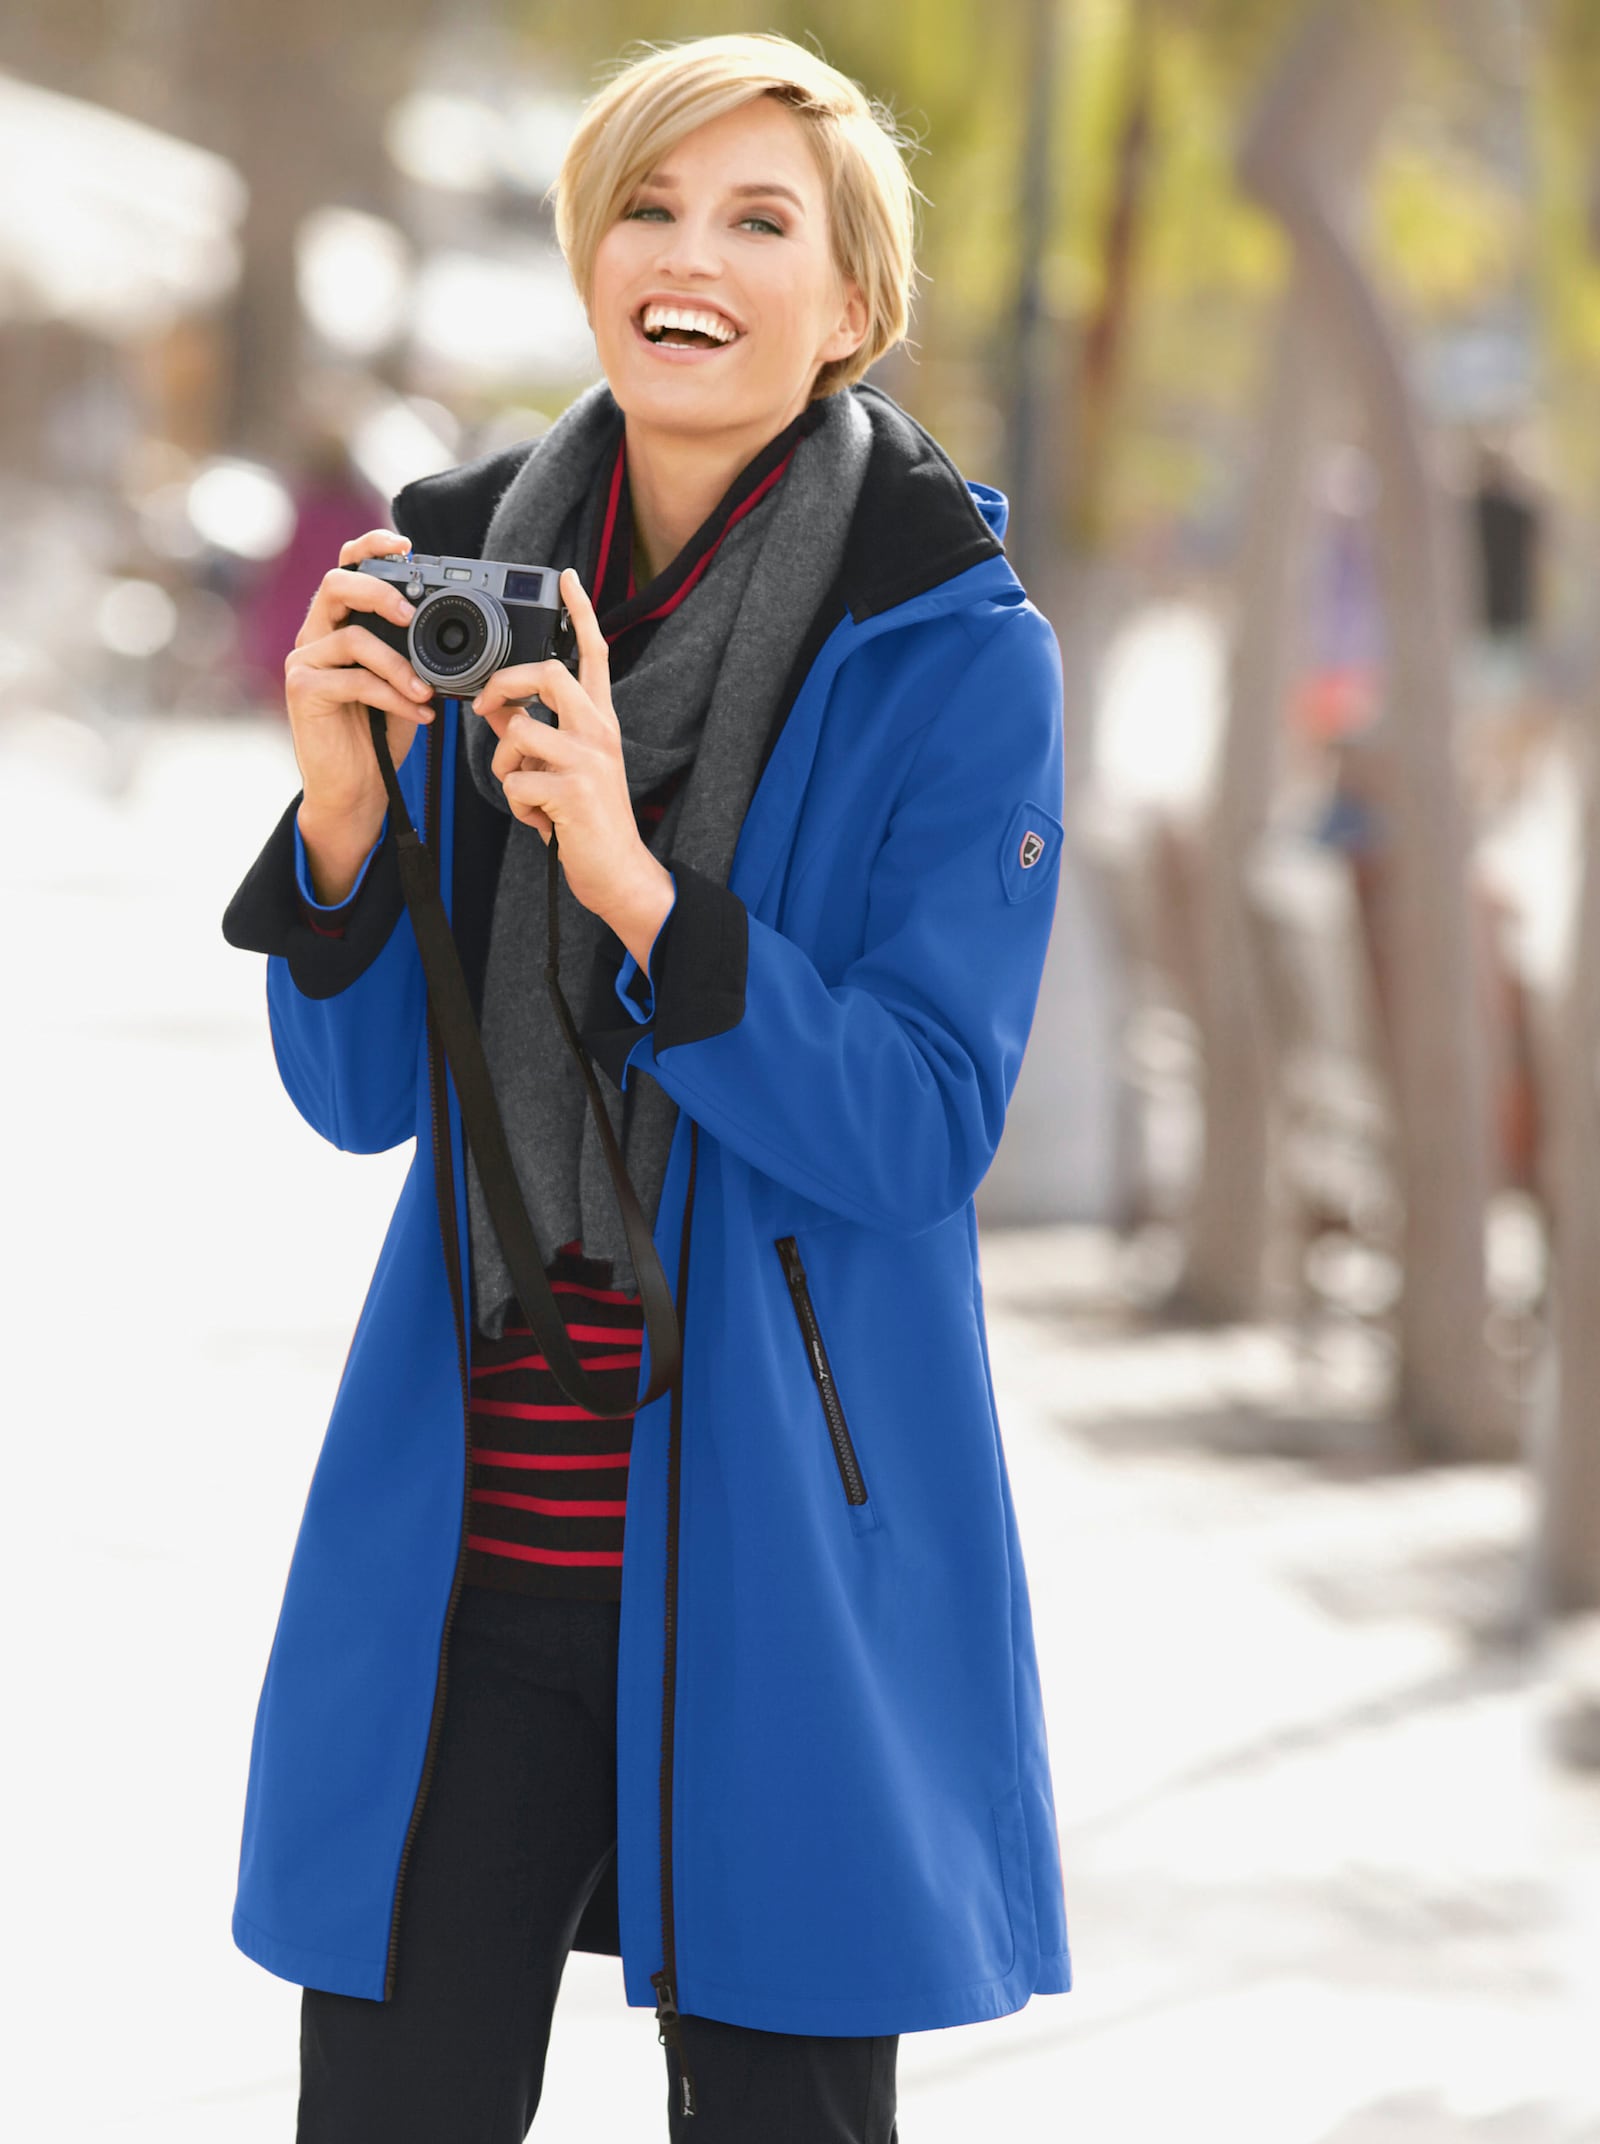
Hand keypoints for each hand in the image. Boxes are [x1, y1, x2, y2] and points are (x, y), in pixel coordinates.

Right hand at [284, 528, 436, 824]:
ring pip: (352, 638)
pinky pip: (353, 679)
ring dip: (398, 664)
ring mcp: (303, 661)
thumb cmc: (381, 733)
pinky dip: (391, 695)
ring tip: (426, 693)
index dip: (370, 547)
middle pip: (336, 584)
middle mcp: (316, 635)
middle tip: (410, 614)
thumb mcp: (407, 683)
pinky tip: (419, 715)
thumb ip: (416, 652)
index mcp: (340, 624)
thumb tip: (461, 630)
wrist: (357, 789)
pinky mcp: (303, 690)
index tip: (405, 544)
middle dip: (378, 591)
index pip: (347, 569)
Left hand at [470, 567, 670, 937]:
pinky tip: (541, 822)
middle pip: (546, 673)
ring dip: (505, 767)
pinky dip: (517, 807)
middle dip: (503, 687)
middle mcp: (600, 732)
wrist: (620, 874)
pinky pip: (515, 782)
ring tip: (529, 795)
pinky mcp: (573, 791)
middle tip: (487, 711)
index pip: (594, 653)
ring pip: (518, 732)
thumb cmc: (590, 823)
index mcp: (601, 721)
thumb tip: (500, 711)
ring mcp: (589, 760)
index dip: (580, 612)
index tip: (566, 577)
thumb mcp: (568, 769)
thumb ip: (539, 734)